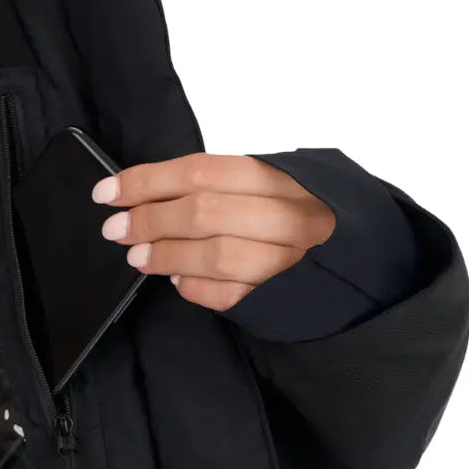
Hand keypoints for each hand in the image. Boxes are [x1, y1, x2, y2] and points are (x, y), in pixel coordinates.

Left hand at [91, 154, 335, 311]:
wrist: (362, 260)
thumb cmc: (302, 215)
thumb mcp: (270, 187)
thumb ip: (218, 188)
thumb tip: (147, 195)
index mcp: (283, 177)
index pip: (201, 172)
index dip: (147, 181)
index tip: (106, 192)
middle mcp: (293, 214)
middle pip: (206, 212)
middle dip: (151, 221)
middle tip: (115, 229)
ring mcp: (293, 259)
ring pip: (219, 255)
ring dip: (168, 255)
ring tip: (136, 257)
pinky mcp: (287, 297)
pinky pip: (233, 295)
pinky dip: (196, 288)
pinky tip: (177, 280)